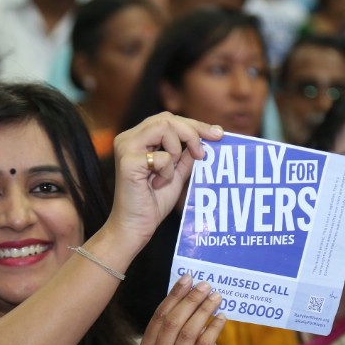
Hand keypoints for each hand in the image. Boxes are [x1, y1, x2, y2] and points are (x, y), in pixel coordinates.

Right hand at [109, 112, 222, 243]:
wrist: (135, 227)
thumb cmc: (153, 203)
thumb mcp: (176, 173)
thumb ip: (187, 155)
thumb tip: (207, 138)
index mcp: (138, 138)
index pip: (169, 120)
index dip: (195, 125)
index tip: (218, 134)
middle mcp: (128, 138)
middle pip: (167, 118)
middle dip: (192, 133)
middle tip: (202, 155)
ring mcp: (125, 147)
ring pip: (164, 127)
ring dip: (177, 150)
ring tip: (170, 172)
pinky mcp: (127, 161)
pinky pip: (162, 156)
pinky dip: (167, 171)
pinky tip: (157, 184)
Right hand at [138, 274, 237, 344]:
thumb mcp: (183, 340)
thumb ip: (179, 318)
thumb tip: (188, 284)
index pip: (159, 318)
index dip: (174, 296)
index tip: (187, 278)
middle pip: (172, 324)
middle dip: (190, 301)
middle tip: (205, 285)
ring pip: (189, 332)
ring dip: (204, 310)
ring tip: (216, 297)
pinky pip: (204, 343)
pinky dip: (214, 326)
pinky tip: (223, 316)